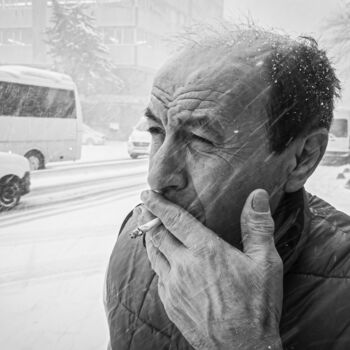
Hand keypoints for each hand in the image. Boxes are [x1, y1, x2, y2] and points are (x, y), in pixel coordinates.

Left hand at [141, 189, 282, 349]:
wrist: (242, 349)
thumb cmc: (256, 305)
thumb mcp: (266, 263)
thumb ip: (258, 226)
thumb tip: (257, 195)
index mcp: (206, 251)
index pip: (175, 220)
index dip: (158, 204)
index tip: (147, 193)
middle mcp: (184, 266)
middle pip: (157, 235)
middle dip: (148, 218)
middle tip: (143, 207)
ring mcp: (174, 286)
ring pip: (153, 255)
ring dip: (149, 239)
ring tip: (147, 229)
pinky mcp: (170, 303)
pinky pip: (158, 276)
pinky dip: (156, 262)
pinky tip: (161, 260)